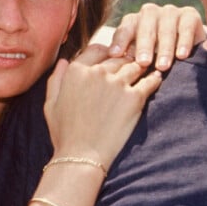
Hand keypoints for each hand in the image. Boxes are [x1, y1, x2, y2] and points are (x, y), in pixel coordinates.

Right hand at [43, 43, 163, 171]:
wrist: (81, 156)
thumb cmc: (64, 133)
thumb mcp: (51, 103)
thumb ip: (57, 79)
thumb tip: (63, 61)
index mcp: (77, 71)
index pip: (98, 49)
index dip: (107, 53)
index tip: (113, 58)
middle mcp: (98, 72)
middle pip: (118, 56)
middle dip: (125, 59)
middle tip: (134, 61)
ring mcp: (118, 83)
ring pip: (135, 66)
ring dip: (140, 67)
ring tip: (146, 70)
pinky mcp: (135, 97)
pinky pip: (150, 81)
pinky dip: (154, 79)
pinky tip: (156, 80)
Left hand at [107, 2, 206, 70]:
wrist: (186, 54)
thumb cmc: (154, 61)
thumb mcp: (138, 60)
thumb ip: (125, 59)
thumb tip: (106, 65)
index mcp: (133, 22)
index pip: (125, 29)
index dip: (120, 41)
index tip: (115, 55)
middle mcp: (151, 13)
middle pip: (145, 26)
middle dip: (144, 45)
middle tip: (143, 63)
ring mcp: (171, 12)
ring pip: (166, 27)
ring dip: (164, 48)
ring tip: (162, 66)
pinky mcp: (190, 15)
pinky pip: (186, 26)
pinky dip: (184, 41)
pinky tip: (181, 55)